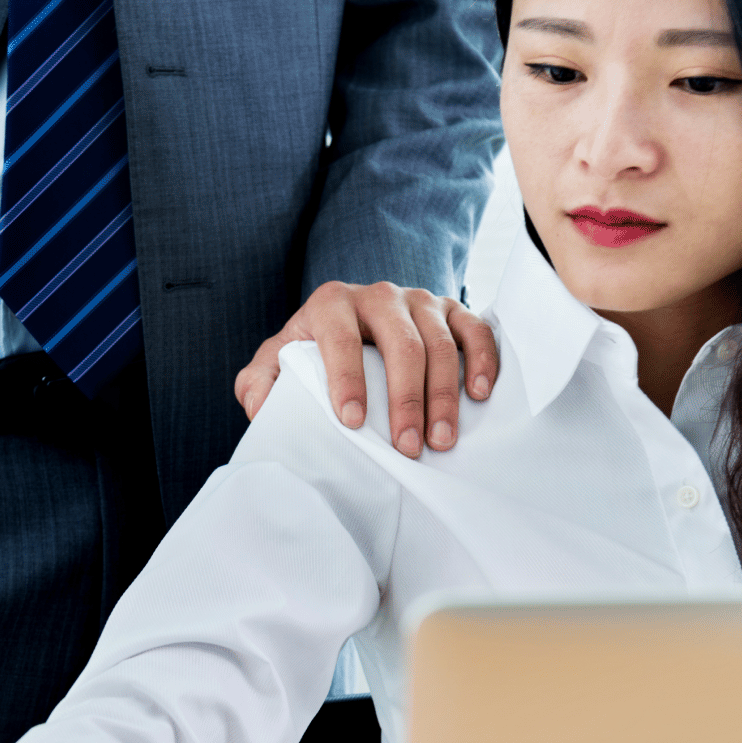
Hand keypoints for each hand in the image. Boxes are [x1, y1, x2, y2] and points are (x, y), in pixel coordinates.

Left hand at [234, 281, 499, 455]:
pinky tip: (480, 395)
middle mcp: (379, 294)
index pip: (340, 339)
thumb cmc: (314, 349)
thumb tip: (259, 408)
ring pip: (441, 343)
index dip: (347, 380)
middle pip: (401, 345)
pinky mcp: (452, 309)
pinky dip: (482, 360)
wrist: (352, 321)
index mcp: (332, 302)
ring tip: (441, 440)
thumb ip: (259, 381)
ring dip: (444, 395)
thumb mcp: (278, 360)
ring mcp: (420, 300)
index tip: (353, 422)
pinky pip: (475, 329)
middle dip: (405, 400)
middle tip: (407, 448)